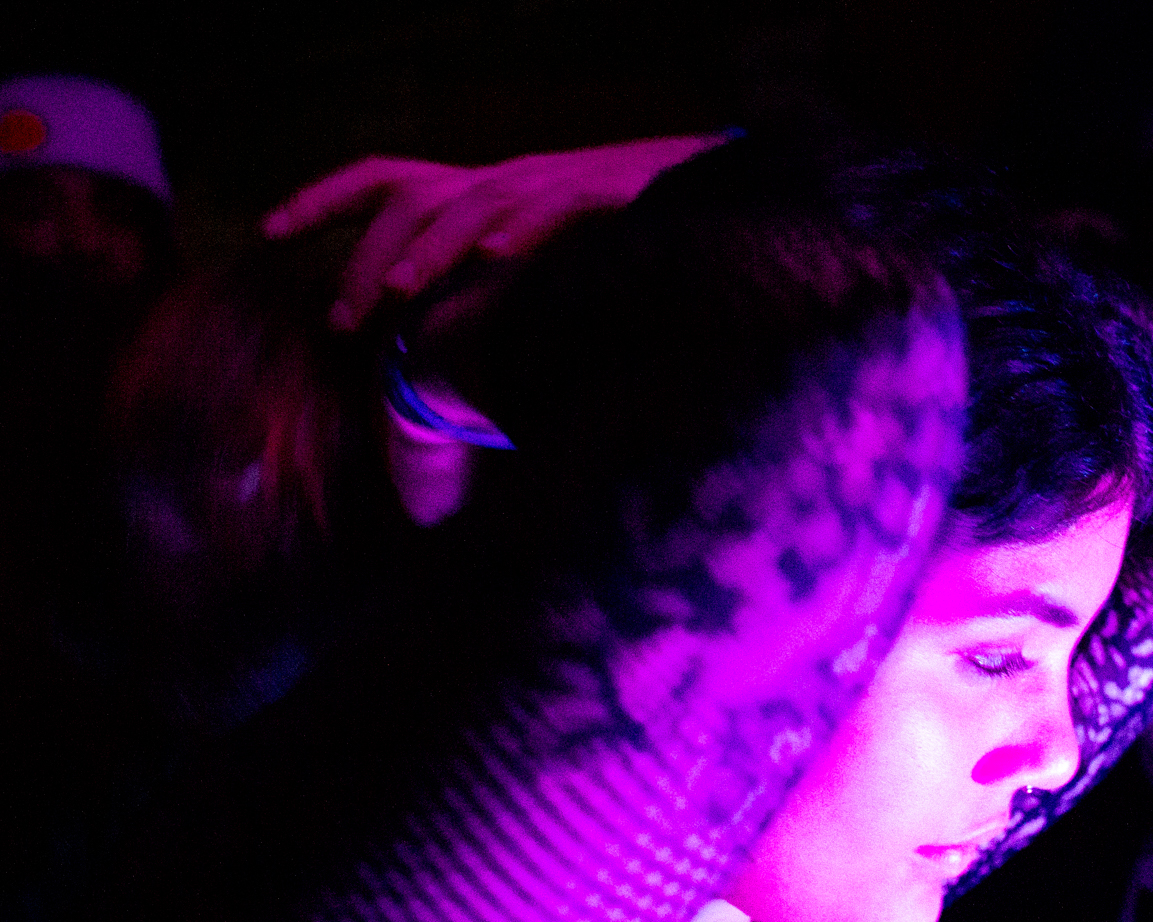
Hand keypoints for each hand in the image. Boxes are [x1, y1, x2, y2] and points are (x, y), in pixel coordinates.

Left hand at [263, 136, 726, 329]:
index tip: (266, 228)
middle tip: (343, 317)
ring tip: (398, 294)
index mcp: (477, 188)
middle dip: (366, 253)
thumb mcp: (536, 252)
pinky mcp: (603, 190)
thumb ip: (486, 282)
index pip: (381, 179)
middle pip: (410, 197)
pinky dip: (522, 229)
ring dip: (430, 249)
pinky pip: (553, 207)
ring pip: (471, 204)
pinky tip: (495, 258)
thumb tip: (432, 334)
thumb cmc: (618, 232)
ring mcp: (549, 180)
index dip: (321, 198)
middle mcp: (501, 176)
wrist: (706, 184)